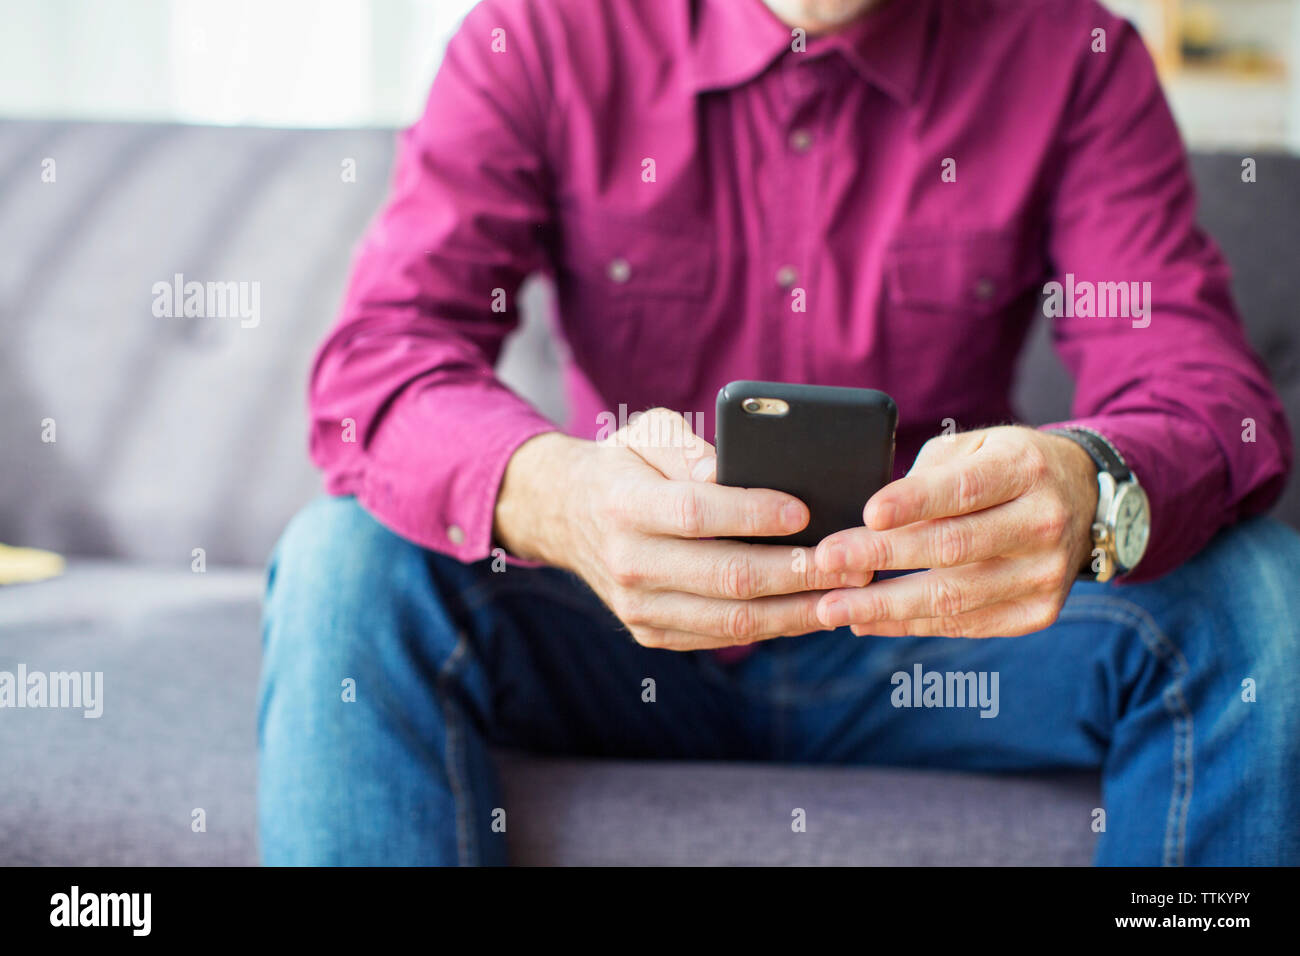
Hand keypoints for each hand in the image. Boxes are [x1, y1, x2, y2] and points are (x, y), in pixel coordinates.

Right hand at [494, 408, 869, 649]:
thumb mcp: (646, 433)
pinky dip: (775, 626)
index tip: (804, 510)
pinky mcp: (652, 634)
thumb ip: (689, 448)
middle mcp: (628, 564)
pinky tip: (814, 608)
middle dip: (797, 572)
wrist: (567, 515)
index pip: (696, 514)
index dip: (752, 515)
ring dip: (798, 610)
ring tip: (848, 593)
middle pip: (726, 577)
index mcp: (624, 505)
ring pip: (732, 620)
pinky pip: (724, 637)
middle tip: (852, 561)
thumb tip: (733, 471)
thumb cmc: (625, 465)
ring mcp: (638, 608)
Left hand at [813, 425, 1096, 637]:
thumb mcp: (975, 446)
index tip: (867, 513)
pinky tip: (865, 620)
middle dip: (881, 558)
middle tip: (825, 562)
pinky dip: (909, 625)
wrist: (1080, 500)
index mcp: (1025, 468)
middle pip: (953, 547)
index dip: (914, 503)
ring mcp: (1044, 574)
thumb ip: (929, 473)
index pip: (964, 489)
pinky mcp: (1037, 612)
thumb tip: (874, 517)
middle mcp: (1043, 523)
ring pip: (955, 598)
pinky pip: (964, 624)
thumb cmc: (1004, 467)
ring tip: (831, 607)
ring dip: (885, 606)